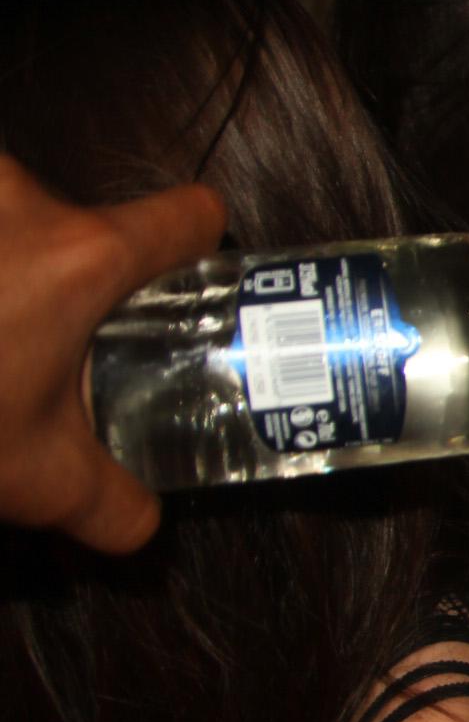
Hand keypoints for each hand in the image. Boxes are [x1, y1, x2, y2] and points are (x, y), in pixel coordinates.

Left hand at [0, 155, 224, 550]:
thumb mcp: (27, 477)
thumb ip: (107, 503)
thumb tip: (144, 526)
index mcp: (82, 257)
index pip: (189, 217)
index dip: (195, 253)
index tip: (174, 289)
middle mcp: (18, 196)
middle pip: (80, 223)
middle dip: (59, 281)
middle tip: (31, 343)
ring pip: (4, 217)